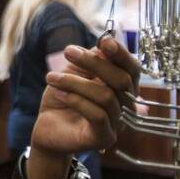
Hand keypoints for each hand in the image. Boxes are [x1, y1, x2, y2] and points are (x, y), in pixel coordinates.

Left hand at [30, 35, 140, 155]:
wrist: (46, 126)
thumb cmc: (64, 97)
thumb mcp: (75, 71)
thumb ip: (93, 58)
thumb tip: (105, 43)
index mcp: (123, 87)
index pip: (132, 68)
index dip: (121, 54)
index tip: (104, 40)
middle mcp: (126, 106)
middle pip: (122, 80)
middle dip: (94, 62)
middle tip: (68, 52)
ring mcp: (117, 124)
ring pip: (105, 96)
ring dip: (75, 82)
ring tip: (52, 77)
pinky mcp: (104, 138)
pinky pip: (97, 115)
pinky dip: (75, 99)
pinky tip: (58, 92)